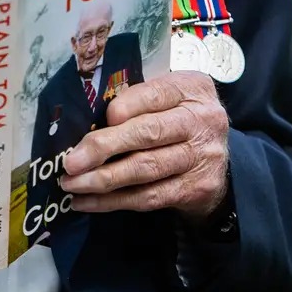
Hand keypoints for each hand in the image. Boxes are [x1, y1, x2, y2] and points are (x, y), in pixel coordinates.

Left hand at [59, 72, 228, 219]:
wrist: (219, 160)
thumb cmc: (178, 119)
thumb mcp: (168, 98)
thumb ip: (137, 101)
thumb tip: (89, 122)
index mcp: (191, 89)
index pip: (154, 94)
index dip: (125, 106)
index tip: (100, 118)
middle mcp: (202, 121)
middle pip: (148, 133)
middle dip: (103, 147)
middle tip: (71, 161)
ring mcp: (202, 157)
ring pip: (145, 169)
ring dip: (103, 179)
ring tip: (72, 184)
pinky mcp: (197, 189)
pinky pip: (149, 197)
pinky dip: (114, 201)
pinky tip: (88, 201)